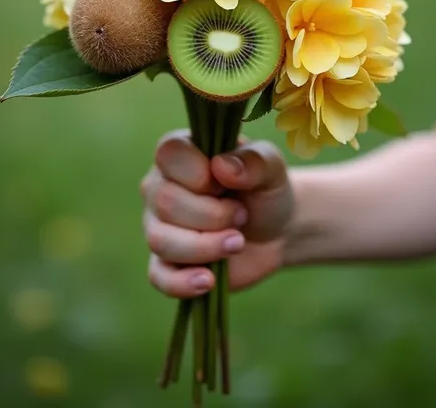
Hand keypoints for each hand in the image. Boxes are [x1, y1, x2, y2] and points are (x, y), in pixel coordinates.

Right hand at [141, 130, 293, 298]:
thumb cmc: (265, 190)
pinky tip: (208, 280)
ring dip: (205, 246)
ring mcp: (159, 226)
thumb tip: (221, 167)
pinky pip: (158, 277)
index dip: (199, 172)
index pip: (168, 153)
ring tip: (238, 243)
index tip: (226, 184)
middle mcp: (160, 187)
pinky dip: (183, 282)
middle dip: (212, 214)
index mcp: (180, 154)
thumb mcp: (271, 168)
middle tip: (242, 215)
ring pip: (160, 240)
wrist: (276, 231)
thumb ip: (254, 160)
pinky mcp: (168, 264)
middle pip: (164, 201)